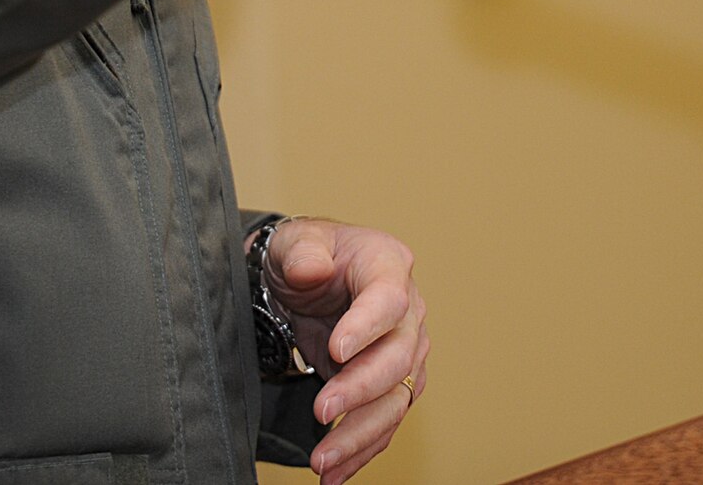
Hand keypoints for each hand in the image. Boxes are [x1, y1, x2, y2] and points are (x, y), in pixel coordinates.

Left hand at [263, 217, 427, 483]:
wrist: (303, 280)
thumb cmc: (304, 254)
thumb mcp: (294, 241)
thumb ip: (302, 251)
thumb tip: (311, 269)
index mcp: (387, 264)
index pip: (389, 299)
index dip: (367, 326)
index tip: (335, 351)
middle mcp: (407, 310)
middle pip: (399, 356)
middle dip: (361, 389)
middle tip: (322, 410)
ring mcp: (404, 349)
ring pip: (396, 399)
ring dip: (361, 434)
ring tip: (324, 461)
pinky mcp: (392, 383)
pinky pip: (385, 422)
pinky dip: (362, 450)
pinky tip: (336, 473)